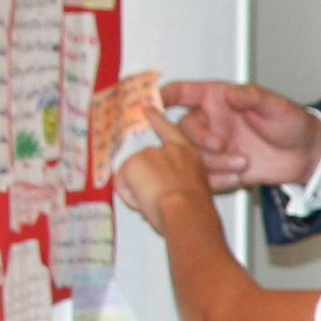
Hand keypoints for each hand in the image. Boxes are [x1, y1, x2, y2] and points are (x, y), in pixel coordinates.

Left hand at [115, 112, 223, 238]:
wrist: (186, 211)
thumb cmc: (195, 208)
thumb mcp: (198, 190)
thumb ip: (181, 181)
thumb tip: (168, 188)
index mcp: (189, 154)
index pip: (170, 130)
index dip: (157, 119)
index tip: (148, 109)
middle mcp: (170, 149)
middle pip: (145, 160)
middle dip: (144, 178)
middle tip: (155, 196)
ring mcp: (150, 153)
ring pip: (133, 173)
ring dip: (138, 189)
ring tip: (155, 202)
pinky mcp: (134, 162)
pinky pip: (122, 183)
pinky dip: (129, 195)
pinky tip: (144, 201)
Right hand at [167, 78, 320, 189]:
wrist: (306, 155)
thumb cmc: (291, 123)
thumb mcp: (276, 106)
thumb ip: (252, 97)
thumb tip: (231, 92)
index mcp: (218, 99)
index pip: (182, 93)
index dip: (164, 95)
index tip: (153, 103)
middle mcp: (211, 122)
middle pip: (182, 128)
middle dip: (198, 138)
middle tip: (221, 144)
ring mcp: (213, 146)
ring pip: (191, 155)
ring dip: (213, 161)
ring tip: (242, 162)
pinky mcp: (219, 168)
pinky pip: (204, 176)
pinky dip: (218, 179)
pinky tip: (238, 178)